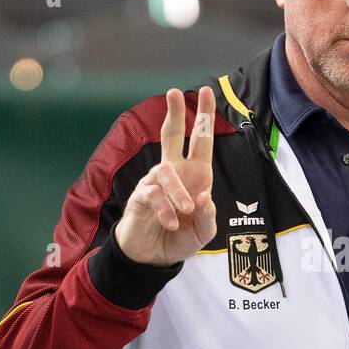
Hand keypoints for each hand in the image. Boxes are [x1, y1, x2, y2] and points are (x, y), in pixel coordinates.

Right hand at [115, 86, 217, 266]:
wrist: (153, 257)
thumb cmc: (179, 237)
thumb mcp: (203, 232)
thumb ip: (207, 217)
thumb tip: (203, 197)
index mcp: (195, 175)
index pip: (200, 140)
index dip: (204, 117)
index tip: (207, 91)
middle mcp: (175, 173)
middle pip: (171, 135)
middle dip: (175, 113)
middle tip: (174, 92)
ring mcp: (155, 183)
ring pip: (165, 171)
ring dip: (178, 193)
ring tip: (185, 212)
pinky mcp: (140, 196)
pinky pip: (153, 194)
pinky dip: (165, 210)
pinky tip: (170, 222)